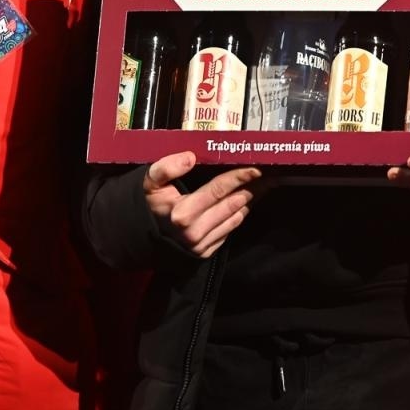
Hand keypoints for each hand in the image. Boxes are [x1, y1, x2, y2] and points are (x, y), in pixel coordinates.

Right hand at [143, 152, 260, 257]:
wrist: (141, 236)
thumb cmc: (150, 204)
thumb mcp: (150, 183)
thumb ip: (166, 167)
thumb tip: (190, 157)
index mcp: (182, 213)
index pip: (218, 190)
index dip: (239, 177)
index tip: (256, 167)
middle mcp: (194, 231)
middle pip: (233, 204)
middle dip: (252, 188)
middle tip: (268, 175)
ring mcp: (202, 245)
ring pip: (235, 218)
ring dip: (249, 201)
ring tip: (261, 186)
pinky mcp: (206, 252)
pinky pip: (229, 230)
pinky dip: (239, 215)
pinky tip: (244, 202)